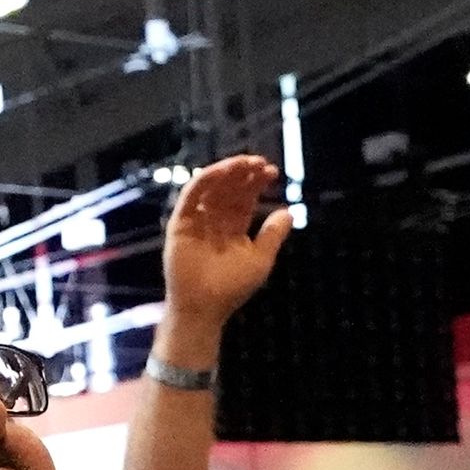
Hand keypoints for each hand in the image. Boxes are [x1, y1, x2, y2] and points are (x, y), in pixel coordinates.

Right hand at [154, 154, 292, 336]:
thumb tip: (289, 210)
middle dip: (244, 173)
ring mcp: (196, 219)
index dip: (256, 182)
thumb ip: (273, 235)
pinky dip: (205, 180)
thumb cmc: (232, 288)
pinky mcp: (180, 222)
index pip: (245, 197)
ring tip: (245, 162)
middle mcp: (214, 219)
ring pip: (212, 187)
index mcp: (233, 227)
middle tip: (260, 162)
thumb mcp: (260, 259)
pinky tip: (222, 171)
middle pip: (230, 188)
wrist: (205, 307)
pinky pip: (191, 195)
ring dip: (227, 172)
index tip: (272, 171)